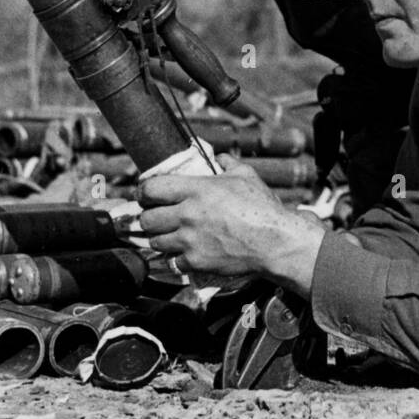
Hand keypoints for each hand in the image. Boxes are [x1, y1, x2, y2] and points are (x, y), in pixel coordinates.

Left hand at [137, 155, 325, 295]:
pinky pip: (173, 262)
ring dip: (161, 239)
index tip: (145, 195)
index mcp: (197, 189)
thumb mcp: (246, 176)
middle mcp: (188, 214)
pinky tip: (186, 253)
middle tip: (157, 218)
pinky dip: (177, 258)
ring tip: (171, 236)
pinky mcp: (196, 261)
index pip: (151, 188)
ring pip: (156, 242)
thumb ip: (228, 163)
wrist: (275, 241)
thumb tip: (220, 157)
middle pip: (147, 219)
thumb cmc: (262, 207)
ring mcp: (190, 240)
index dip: (143, 192)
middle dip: (149, 218)